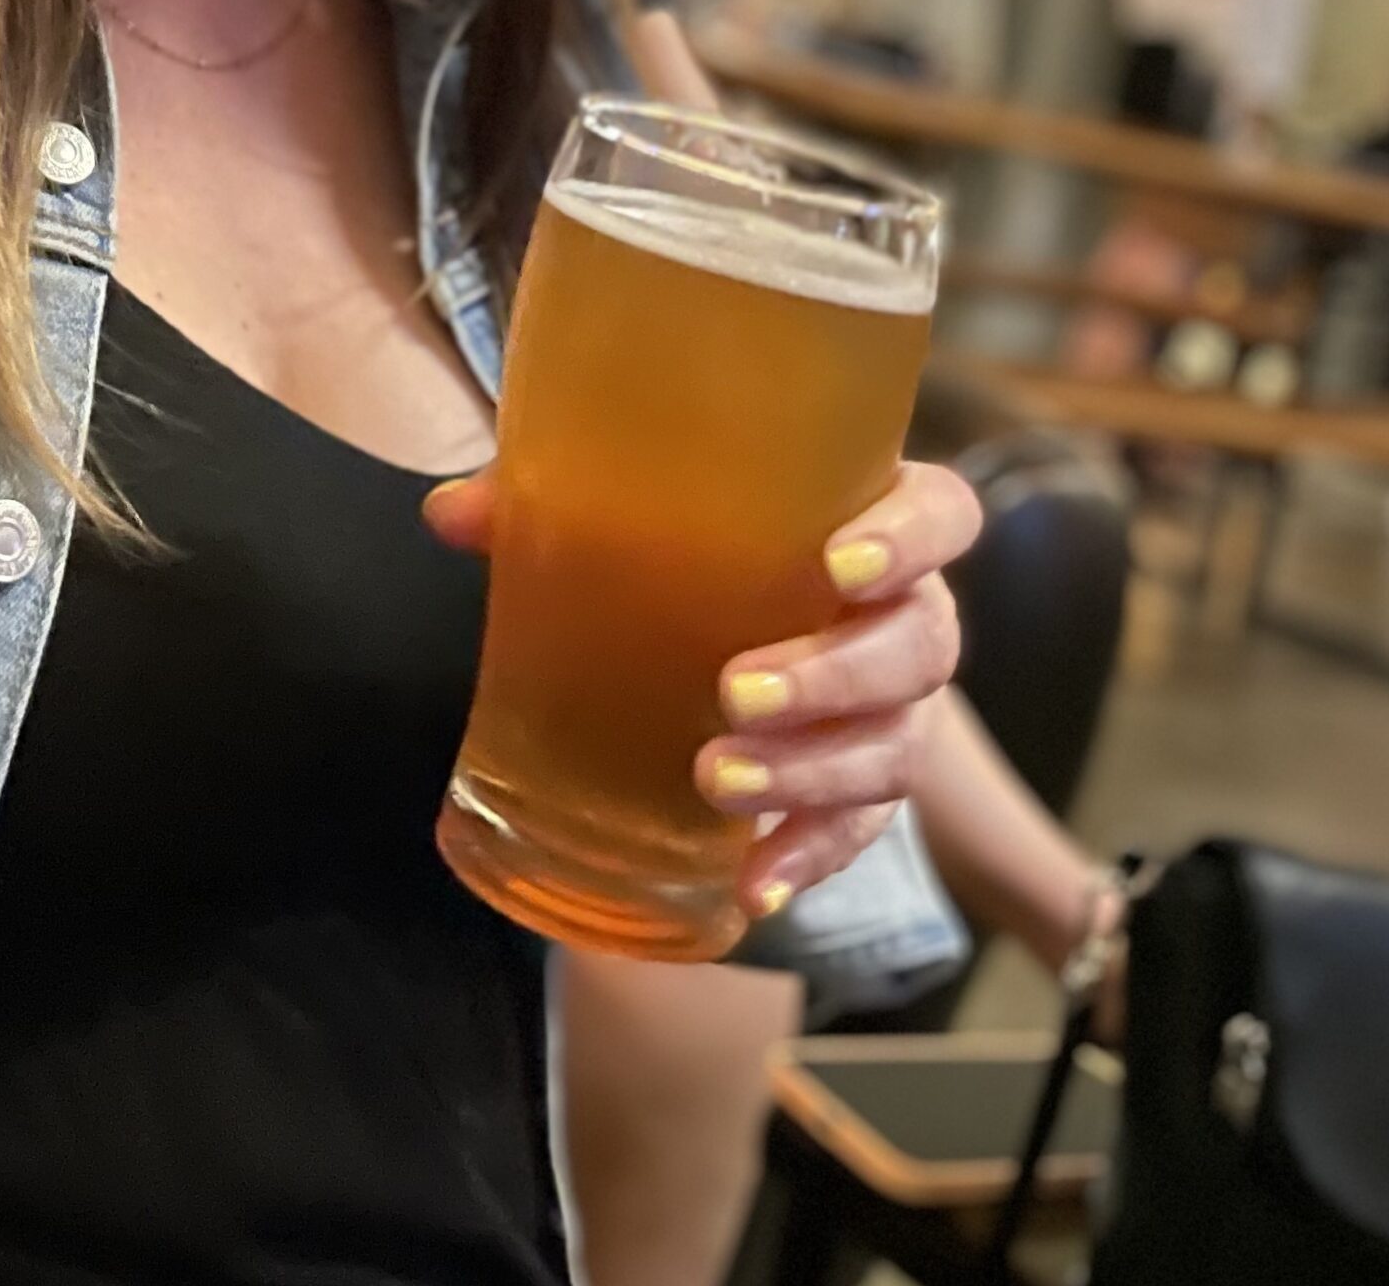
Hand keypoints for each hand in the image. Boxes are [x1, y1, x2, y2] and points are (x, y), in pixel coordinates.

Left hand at [426, 459, 980, 919]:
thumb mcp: (628, 511)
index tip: (835, 567)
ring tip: (716, 781)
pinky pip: (860, 829)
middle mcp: (903, 614)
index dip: (908, 539)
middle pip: (918, 646)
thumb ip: (546, 503)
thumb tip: (448, 515)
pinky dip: (808, 855)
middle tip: (735, 692)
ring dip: (813, 772)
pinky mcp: (863, 781)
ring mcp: (894, 706)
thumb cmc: (689, 539)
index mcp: (866, 521)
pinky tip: (751, 884)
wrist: (717, 613)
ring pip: (893, 746)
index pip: (941, 516)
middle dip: (832, 675)